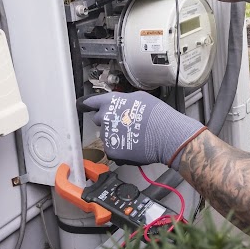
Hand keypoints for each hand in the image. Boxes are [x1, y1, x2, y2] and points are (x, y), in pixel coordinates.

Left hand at [83, 91, 205, 169]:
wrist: (167, 135)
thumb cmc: (158, 116)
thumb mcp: (140, 98)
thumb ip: (123, 100)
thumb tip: (118, 104)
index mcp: (110, 102)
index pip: (90, 102)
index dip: (86, 104)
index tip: (82, 105)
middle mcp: (105, 117)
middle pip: (99, 119)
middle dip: (109, 121)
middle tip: (124, 123)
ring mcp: (107, 135)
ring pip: (107, 135)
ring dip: (115, 135)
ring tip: (133, 135)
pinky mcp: (112, 151)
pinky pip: (112, 149)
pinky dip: (120, 148)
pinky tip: (133, 145)